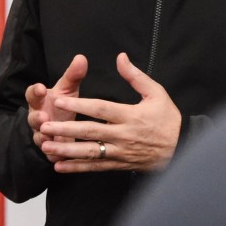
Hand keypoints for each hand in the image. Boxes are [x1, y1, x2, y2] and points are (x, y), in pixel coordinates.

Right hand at [28, 54, 87, 162]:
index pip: (33, 94)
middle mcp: (37, 117)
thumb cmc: (64, 104)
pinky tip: (58, 159)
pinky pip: (49, 154)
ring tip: (48, 138)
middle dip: (36, 118)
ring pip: (39, 138)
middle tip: (43, 117)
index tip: (41, 88)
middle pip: (32, 118)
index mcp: (40, 100)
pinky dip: (53, 156)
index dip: (35, 91)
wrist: (62, 127)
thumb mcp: (68, 89)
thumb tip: (82, 58)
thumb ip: (73, 75)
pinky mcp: (50, 150)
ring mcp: (42, 135)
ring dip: (43, 138)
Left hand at [37, 52, 181, 172]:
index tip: (59, 101)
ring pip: (90, 152)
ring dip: (67, 151)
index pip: (100, 109)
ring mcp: (120, 152)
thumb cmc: (168, 119)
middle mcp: (123, 135)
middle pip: (90, 132)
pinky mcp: (119, 164)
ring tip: (46, 147)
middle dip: (65, 129)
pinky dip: (77, 168)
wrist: (182, 148)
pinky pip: (96, 167)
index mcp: (131, 115)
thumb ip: (135, 76)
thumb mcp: (156, 93)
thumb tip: (120, 57)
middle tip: (43, 126)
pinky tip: (60, 166)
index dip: (79, 105)